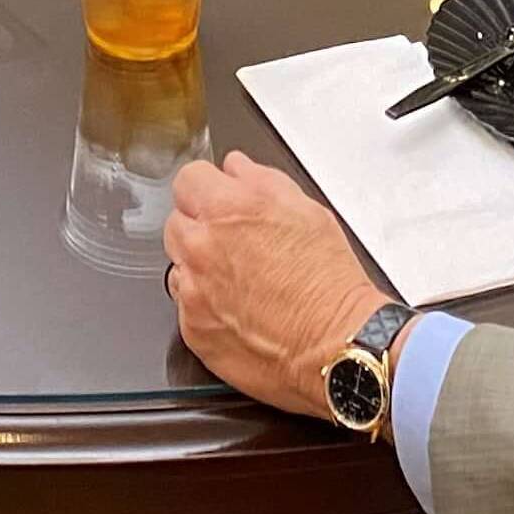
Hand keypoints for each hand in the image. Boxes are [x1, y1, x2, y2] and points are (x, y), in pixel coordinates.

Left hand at [164, 151, 397, 422]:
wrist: (337, 345)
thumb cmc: (330, 283)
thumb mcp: (307, 211)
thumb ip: (260, 180)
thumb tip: (236, 168)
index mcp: (228, 209)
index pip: (188, 179)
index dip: (207, 189)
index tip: (217, 200)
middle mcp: (202, 246)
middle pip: (176, 221)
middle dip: (200, 227)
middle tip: (236, 245)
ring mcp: (192, 289)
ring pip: (178, 264)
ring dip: (199, 267)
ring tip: (241, 282)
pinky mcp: (192, 328)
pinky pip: (185, 305)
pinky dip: (204, 305)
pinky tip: (239, 310)